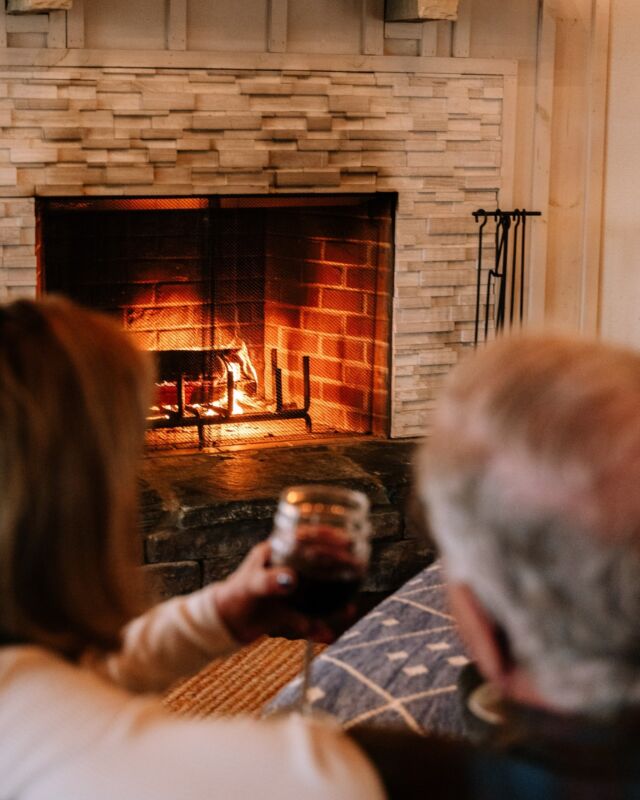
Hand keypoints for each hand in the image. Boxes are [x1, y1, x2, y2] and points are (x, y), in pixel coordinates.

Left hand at [214, 541, 339, 644]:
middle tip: (357, 571)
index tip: (346, 540)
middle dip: (339, 569)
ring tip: (348, 611)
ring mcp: (289, 590)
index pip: (306, 536)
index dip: (327, 535)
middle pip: (320, 563)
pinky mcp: (288, 611)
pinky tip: (325, 635)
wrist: (223, 624)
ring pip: (318, 592)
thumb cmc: (233, 595)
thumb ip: (269, 582)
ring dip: (334, 602)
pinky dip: (317, 627)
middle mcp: (287, 568)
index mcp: (277, 552)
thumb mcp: (250, 585)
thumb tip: (291, 580)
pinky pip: (307, 618)